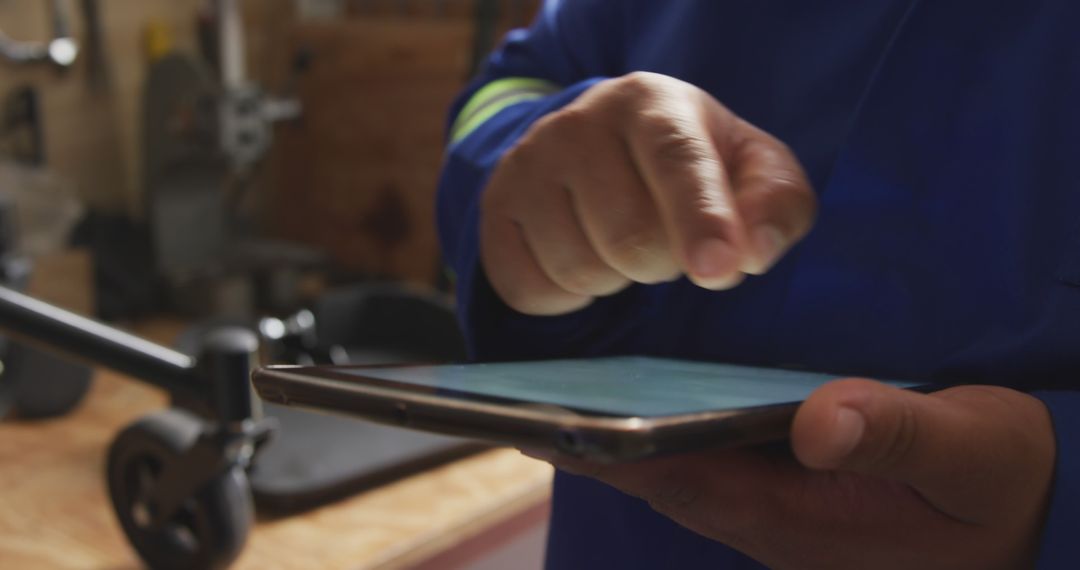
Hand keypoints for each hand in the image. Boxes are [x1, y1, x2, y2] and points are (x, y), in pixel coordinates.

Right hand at [480, 72, 815, 314]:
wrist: (599, 145)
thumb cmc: (692, 164)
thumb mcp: (751, 170)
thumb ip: (776, 206)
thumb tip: (751, 253)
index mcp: (650, 101)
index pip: (677, 160)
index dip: (701, 218)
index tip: (719, 268)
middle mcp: (577, 124)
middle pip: (630, 237)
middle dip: (663, 264)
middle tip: (667, 242)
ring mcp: (526, 165)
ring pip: (579, 270)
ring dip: (615, 279)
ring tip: (620, 241)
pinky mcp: (495, 210)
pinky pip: (531, 290)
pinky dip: (567, 297)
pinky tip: (581, 257)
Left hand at [530, 380, 1055, 568]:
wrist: (1037, 524)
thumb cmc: (1005, 487)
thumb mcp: (972, 455)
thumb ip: (899, 435)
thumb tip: (819, 420)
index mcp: (795, 513)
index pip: (677, 479)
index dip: (606, 454)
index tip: (543, 424)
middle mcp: (770, 519)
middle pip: (662, 479)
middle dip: (594, 446)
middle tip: (529, 403)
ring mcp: (779, 514)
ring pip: (682, 475)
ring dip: (625, 444)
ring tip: (567, 403)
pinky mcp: (793, 501)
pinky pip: (713, 469)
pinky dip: (670, 441)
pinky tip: (651, 413)